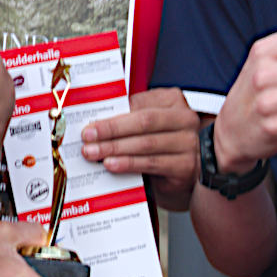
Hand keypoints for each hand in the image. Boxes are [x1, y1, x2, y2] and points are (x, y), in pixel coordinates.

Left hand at [81, 88, 199, 204]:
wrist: (179, 175)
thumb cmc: (159, 145)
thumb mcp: (146, 126)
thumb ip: (128, 118)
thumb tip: (95, 122)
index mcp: (173, 101)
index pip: (139, 104)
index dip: (113, 114)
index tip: (90, 124)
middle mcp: (185, 119)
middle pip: (144, 121)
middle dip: (111, 130)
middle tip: (88, 137)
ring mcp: (189, 143)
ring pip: (146, 143)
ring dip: (115, 148)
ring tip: (94, 153)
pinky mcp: (186, 166)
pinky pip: (152, 163)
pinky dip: (129, 163)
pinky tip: (112, 164)